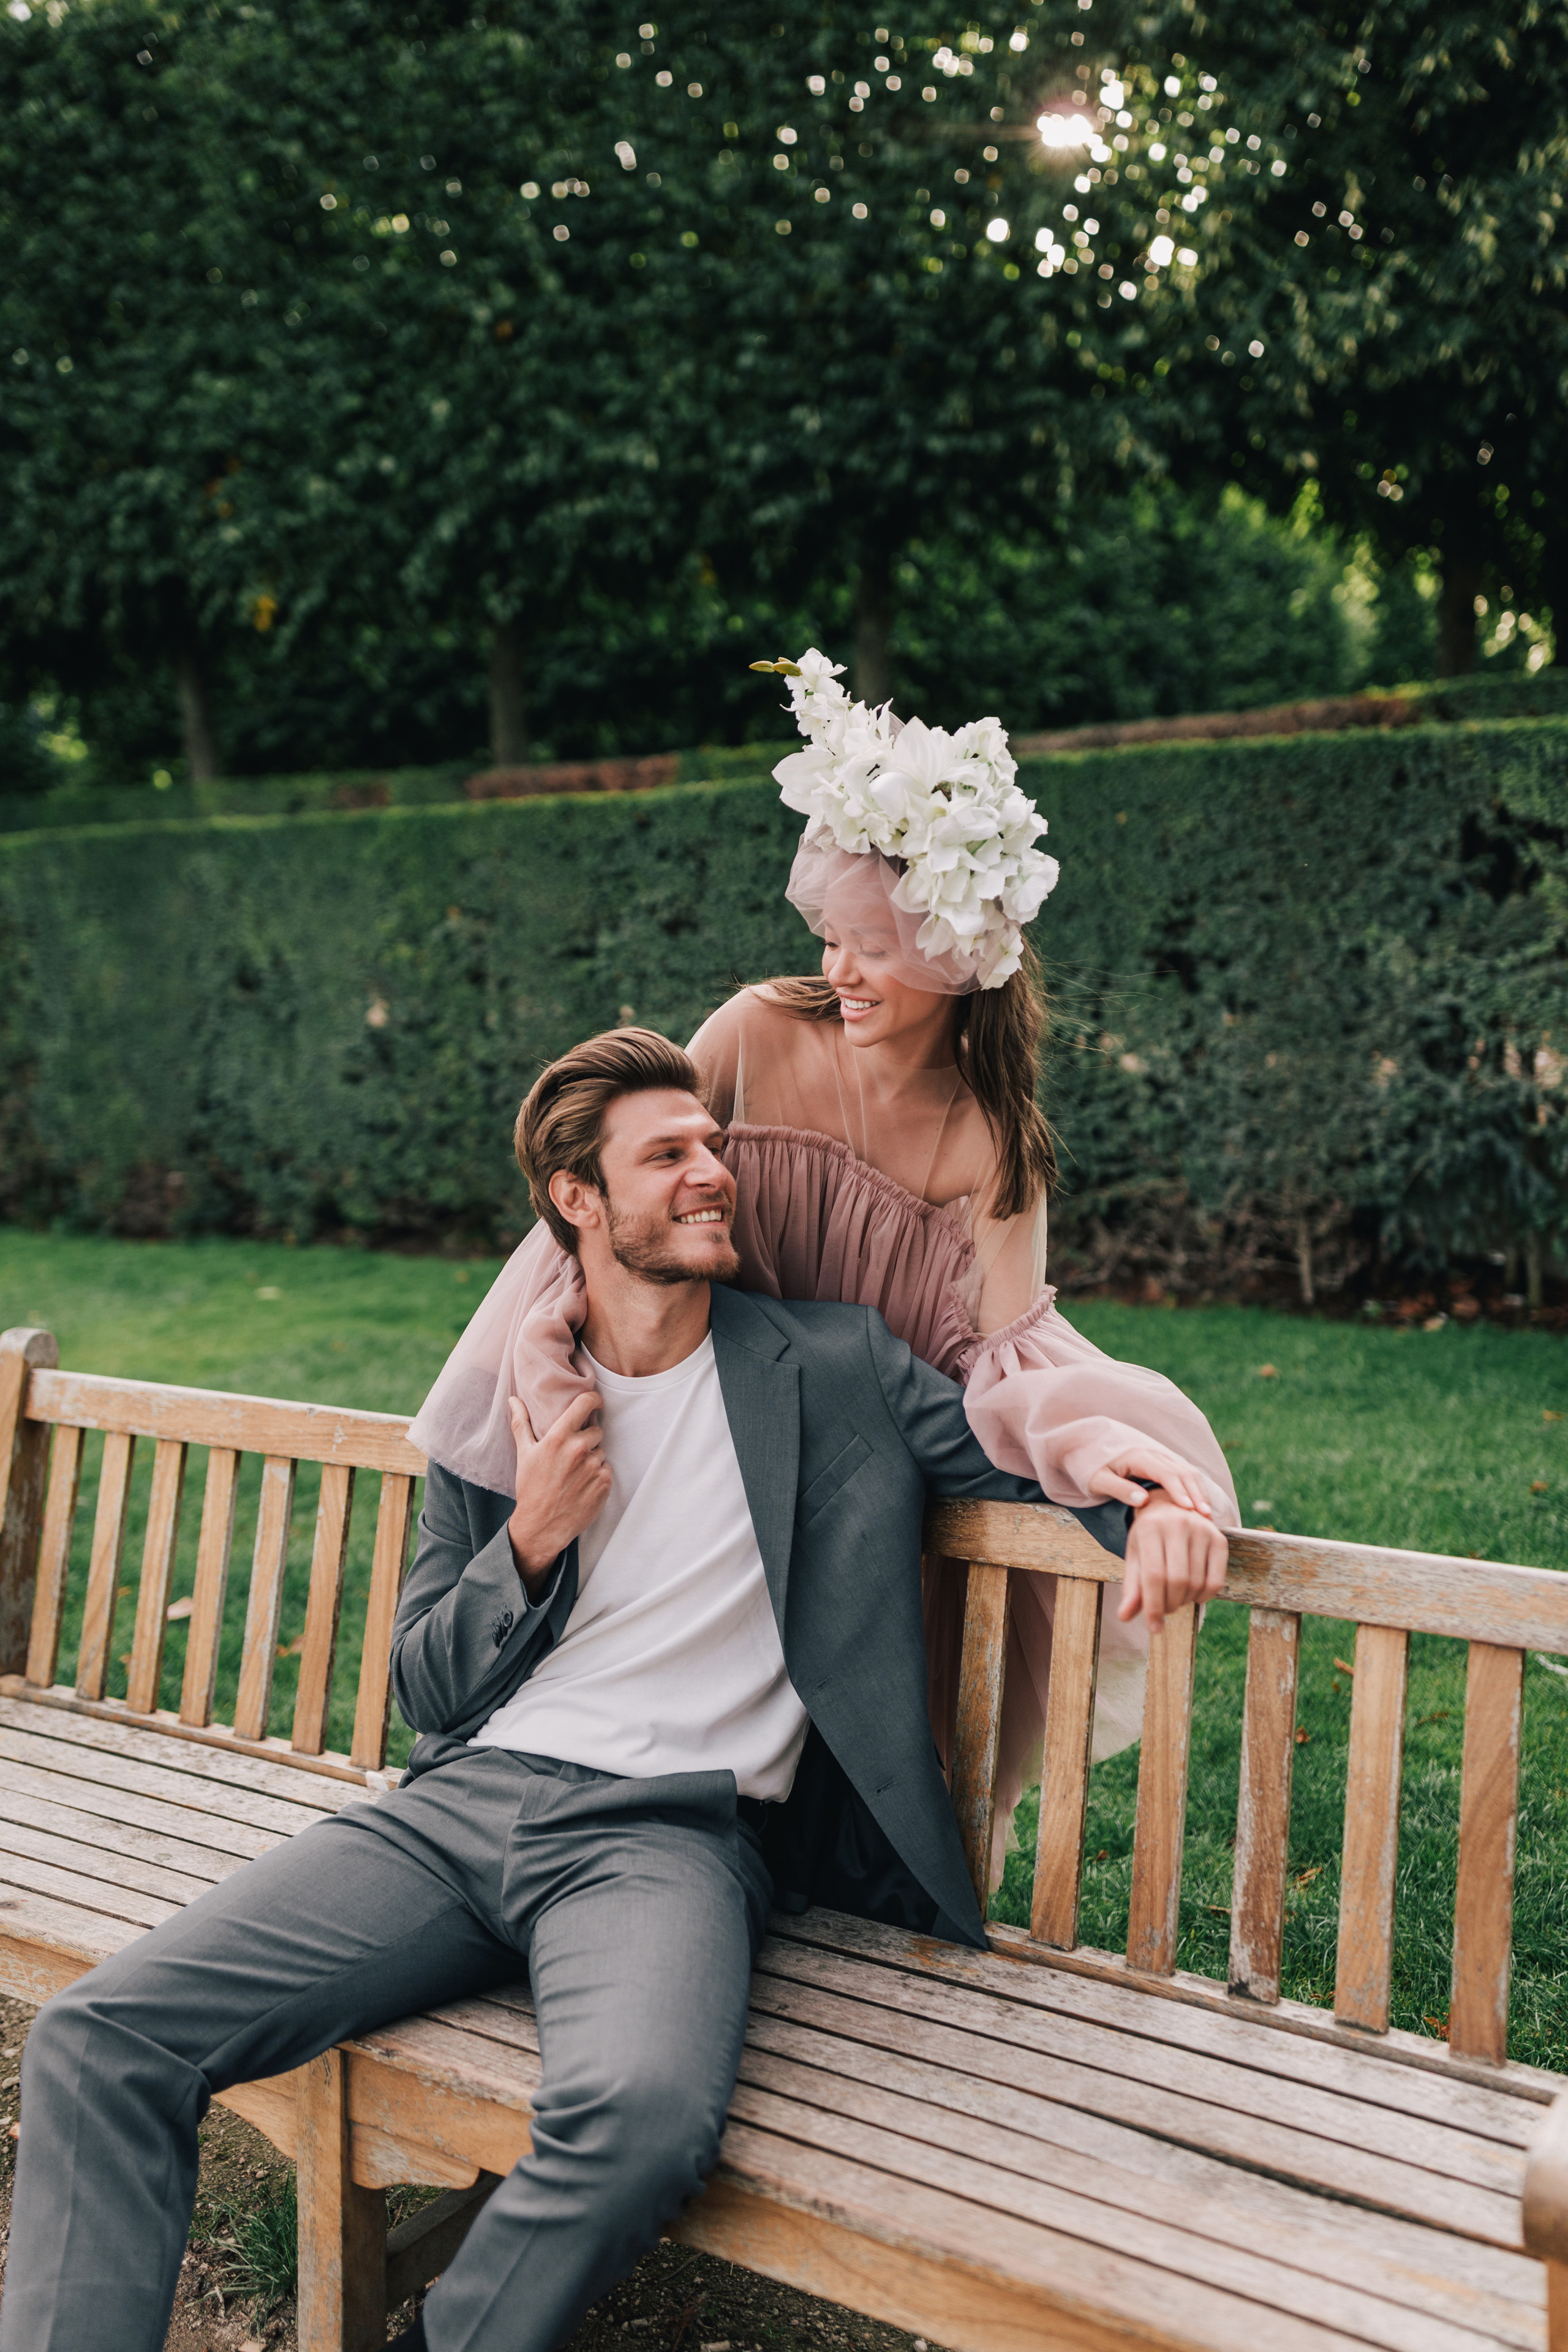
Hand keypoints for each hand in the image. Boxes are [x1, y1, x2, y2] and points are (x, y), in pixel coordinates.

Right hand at [508, 1391, 610, 1596]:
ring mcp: (594, 1467)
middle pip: (596, 1430)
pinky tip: (582, 1485)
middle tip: (571, 1455)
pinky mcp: (605, 1483)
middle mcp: (579, 1450)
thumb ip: (521, 1423)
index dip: (593, 1399)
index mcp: (559, 1438)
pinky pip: (607, 1469)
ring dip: (592, 1459)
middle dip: (587, 1439)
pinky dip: (598, 1475)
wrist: (542, 1526)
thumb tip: (514, 1399)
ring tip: (574, 1474)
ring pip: (601, 1451)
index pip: (585, 1404)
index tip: (595, 1402)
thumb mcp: (524, 1454)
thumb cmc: (531, 1488)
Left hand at [1086, 1441, 1215, 1516]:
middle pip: (1183, 1471)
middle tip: (1206, 1517)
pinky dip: (1196, 1489)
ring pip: (1188, 1472)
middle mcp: (1153, 1455)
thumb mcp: (1097, 1480)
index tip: (1189, 1510)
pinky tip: (1201, 1507)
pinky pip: (1185, 1474)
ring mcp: (1160, 1458)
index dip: (1179, 1491)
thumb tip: (1143, 1500)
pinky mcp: (1162, 1465)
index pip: (1166, 1473)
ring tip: (1208, 1515)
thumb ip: (1119, 1488)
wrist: (1085, 1449)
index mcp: (1138, 1457)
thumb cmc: (1089, 1468)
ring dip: (1200, 1491)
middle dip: (1197, 1493)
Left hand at [1118, 1490, 1228, 1632]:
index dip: (1153, 1607)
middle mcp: (1177, 1524)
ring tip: (1175, 1600)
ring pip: (1196, 1583)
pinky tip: (1194, 1595)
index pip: (1154, 1576)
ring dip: (1185, 1602)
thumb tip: (1124, 1617)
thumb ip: (1131, 1587)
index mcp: (1150, 1528)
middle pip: (1177, 1581)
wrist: (1171, 1506)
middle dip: (1169, 1605)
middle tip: (1164, 1610)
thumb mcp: (1135, 1557)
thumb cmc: (1148, 1537)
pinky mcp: (1219, 1538)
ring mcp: (1201, 1529)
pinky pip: (1216, 1581)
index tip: (1153, 1627)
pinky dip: (1205, 1597)